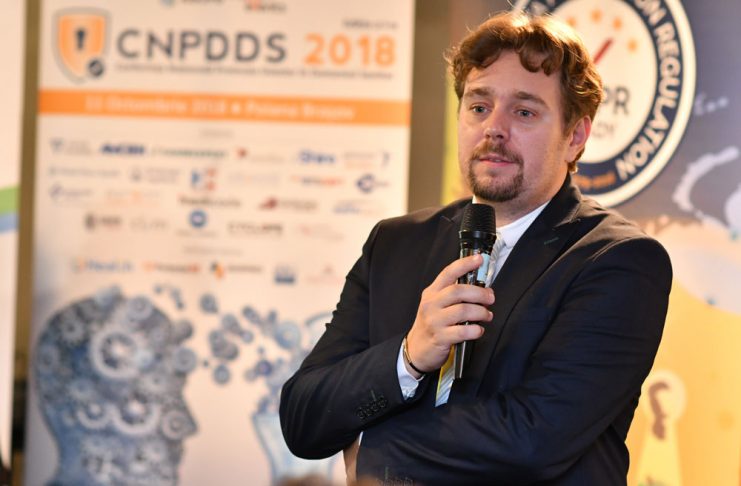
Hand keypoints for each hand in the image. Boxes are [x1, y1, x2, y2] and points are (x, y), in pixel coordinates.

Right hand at [404, 254, 494, 375]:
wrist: (416, 348)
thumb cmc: (432, 324)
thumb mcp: (437, 304)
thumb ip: (454, 295)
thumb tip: (482, 288)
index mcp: (432, 292)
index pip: (448, 273)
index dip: (465, 264)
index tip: (479, 259)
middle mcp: (431, 304)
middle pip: (458, 291)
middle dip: (479, 293)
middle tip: (490, 298)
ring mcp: (434, 321)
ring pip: (463, 311)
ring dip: (480, 312)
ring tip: (487, 315)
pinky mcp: (440, 337)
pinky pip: (462, 332)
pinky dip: (475, 330)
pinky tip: (478, 330)